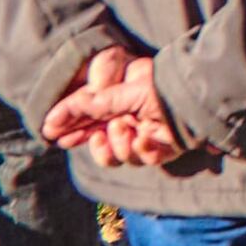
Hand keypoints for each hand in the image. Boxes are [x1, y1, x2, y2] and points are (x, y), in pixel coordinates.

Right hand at [46, 45, 183, 170]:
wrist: (195, 96)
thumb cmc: (161, 87)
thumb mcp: (123, 93)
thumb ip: (95, 103)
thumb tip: (62, 113)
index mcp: (119, 107)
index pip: (87, 119)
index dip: (69, 126)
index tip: (49, 130)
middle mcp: (129, 123)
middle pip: (100, 142)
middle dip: (91, 143)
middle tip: (80, 139)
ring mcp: (145, 138)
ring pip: (120, 157)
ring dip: (119, 144)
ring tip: (123, 127)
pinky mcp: (162, 150)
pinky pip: (145, 159)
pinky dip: (143, 149)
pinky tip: (144, 137)